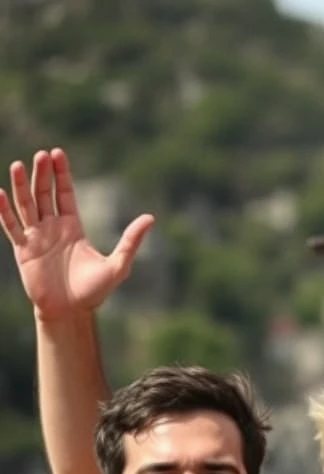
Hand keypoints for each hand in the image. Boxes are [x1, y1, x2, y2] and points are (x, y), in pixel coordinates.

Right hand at [0, 148, 153, 320]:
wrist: (71, 312)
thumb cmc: (94, 291)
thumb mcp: (118, 265)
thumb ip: (131, 241)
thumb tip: (150, 218)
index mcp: (73, 228)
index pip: (64, 194)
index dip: (61, 174)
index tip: (57, 153)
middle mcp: (52, 228)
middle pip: (44, 194)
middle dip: (42, 174)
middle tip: (41, 154)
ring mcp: (36, 238)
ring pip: (26, 205)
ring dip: (21, 186)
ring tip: (19, 165)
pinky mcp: (22, 250)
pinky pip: (11, 226)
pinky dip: (3, 210)